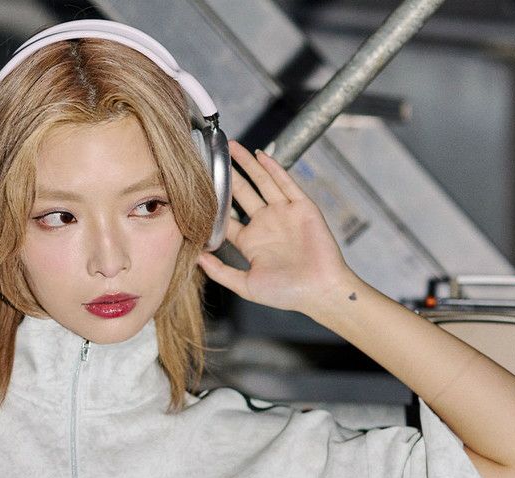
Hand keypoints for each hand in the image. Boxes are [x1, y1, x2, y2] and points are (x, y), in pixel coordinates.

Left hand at [197, 141, 355, 315]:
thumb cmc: (286, 293)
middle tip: (211, 158)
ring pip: (261, 182)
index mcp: (251, 242)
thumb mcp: (245, 285)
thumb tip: (195, 258)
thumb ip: (220, 272)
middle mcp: (265, 224)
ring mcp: (283, 213)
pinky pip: (285, 182)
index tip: (197, 190)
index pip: (227, 218)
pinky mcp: (302, 207)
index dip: (213, 205)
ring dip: (247, 164)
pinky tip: (260, 155)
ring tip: (231, 147)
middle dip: (227, 177)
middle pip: (241, 194)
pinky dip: (273, 168)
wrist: (319, 290)